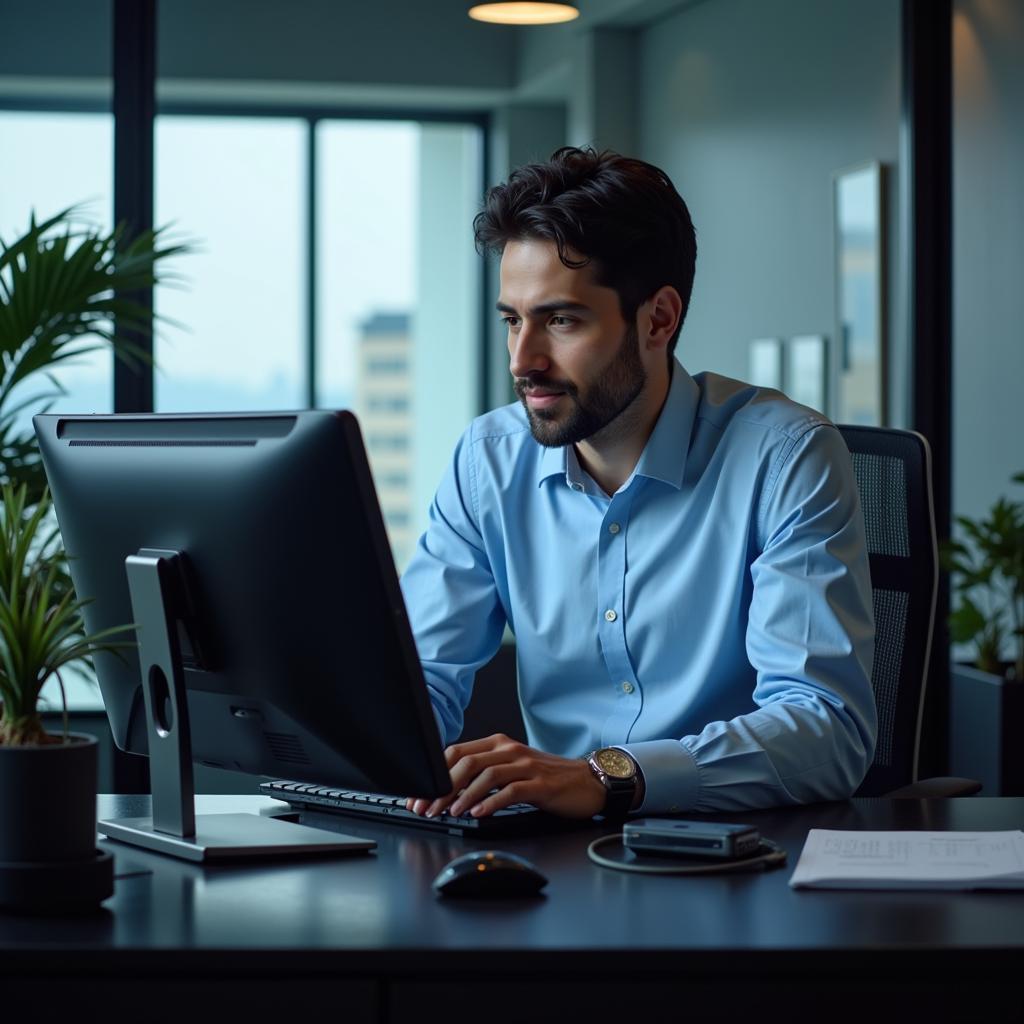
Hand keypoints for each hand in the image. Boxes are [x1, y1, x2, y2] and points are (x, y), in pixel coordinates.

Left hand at [405, 733, 606, 819]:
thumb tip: (447, 793)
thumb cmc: (545, 779)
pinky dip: (491, 802)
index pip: (456, 752)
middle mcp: (509, 750)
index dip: (434, 775)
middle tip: (428, 809)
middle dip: (442, 788)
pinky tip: (479, 814)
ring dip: (463, 795)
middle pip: (466, 762)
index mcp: (497, 744)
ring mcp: (525, 765)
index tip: (420, 796)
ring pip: (486, 774)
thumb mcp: (510, 770)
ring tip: (451, 813)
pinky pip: (511, 790)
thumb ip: (482, 775)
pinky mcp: (540, 783)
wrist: (586, 782)